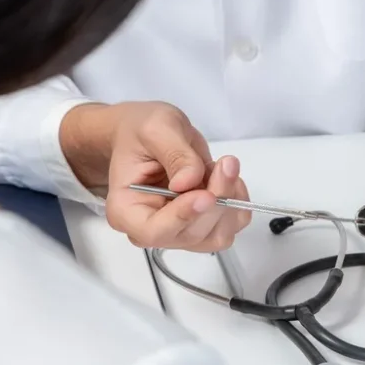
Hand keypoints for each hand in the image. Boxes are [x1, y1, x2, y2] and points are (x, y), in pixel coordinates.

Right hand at [61, 102, 250, 251]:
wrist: (149, 137)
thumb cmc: (141, 133)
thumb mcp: (156, 129)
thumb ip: (175, 154)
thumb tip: (190, 180)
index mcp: (126, 211)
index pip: (154, 231)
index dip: (183, 218)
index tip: (206, 195)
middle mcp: (151, 229)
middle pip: (191, 235)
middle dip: (216, 201)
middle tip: (227, 164)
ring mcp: (180, 230)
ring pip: (216, 235)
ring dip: (230, 201)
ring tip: (223, 167)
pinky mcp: (203, 225)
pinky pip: (231, 225)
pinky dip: (238, 201)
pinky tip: (227, 177)